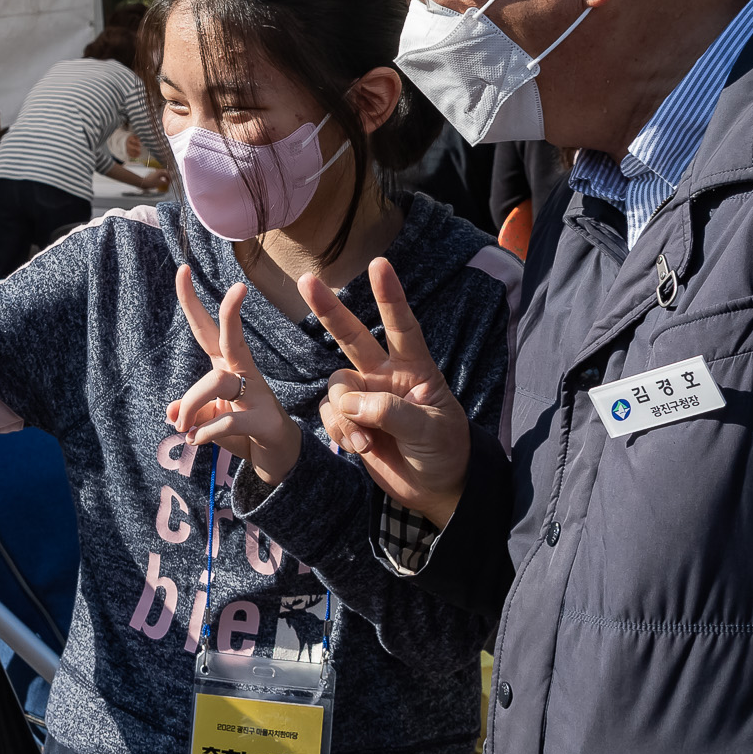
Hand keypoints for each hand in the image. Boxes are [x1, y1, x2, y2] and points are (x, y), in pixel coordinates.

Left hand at [143, 168, 171, 194]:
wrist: (143, 183)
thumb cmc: (151, 182)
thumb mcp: (160, 183)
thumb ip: (165, 182)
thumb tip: (168, 182)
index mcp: (160, 172)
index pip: (167, 174)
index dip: (170, 178)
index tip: (171, 182)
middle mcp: (158, 171)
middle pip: (165, 172)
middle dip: (168, 176)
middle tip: (169, 180)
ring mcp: (155, 172)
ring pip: (162, 173)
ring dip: (165, 176)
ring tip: (166, 181)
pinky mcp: (153, 175)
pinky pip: (159, 175)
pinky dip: (161, 177)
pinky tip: (161, 181)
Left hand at [166, 265, 300, 483]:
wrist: (275, 455)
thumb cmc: (240, 428)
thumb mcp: (207, 418)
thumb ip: (190, 412)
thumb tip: (171, 414)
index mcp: (225, 364)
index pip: (205, 328)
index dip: (191, 301)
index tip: (182, 269)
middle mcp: (241, 372)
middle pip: (231, 337)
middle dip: (232, 312)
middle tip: (239, 287)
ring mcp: (256, 393)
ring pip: (217, 381)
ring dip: (192, 403)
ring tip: (182, 427)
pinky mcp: (263, 419)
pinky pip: (227, 418)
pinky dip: (205, 432)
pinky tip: (195, 440)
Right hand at [304, 258, 468, 528]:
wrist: (436, 489)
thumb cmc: (444, 452)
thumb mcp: (430, 431)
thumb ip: (393, 412)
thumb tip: (352, 402)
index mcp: (416, 369)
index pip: (402, 327)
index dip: (390, 296)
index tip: (380, 264)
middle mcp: (387, 376)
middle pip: (352, 337)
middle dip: (330, 310)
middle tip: (308, 280)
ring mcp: (366, 398)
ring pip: (337, 387)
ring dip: (344, 414)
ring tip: (364, 441)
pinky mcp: (351, 421)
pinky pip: (330, 415)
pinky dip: (339, 430)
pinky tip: (359, 448)